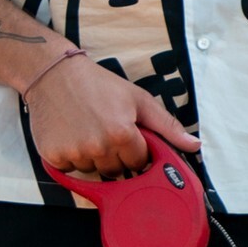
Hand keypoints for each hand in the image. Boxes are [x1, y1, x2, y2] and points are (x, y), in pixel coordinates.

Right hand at [25, 57, 198, 179]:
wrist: (54, 74)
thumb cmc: (99, 85)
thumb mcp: (138, 99)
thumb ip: (168, 126)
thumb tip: (194, 145)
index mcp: (122, 134)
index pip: (139, 162)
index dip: (134, 148)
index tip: (125, 133)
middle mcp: (98, 147)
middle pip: (116, 171)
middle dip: (115, 155)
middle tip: (105, 129)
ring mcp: (75, 153)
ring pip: (93, 172)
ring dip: (93, 158)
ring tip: (87, 130)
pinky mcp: (53, 156)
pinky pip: (70, 170)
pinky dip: (71, 157)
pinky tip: (71, 135)